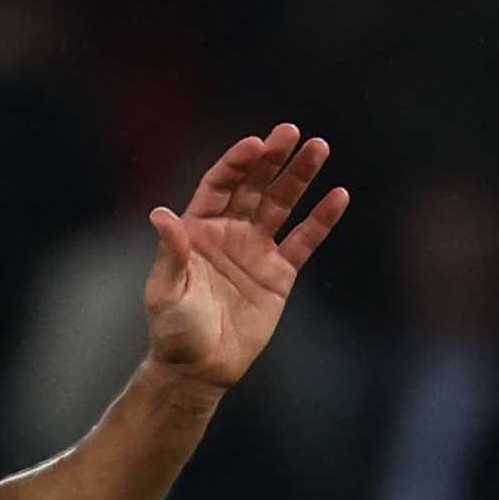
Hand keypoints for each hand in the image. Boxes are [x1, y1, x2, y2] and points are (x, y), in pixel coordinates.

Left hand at [144, 123, 348, 388]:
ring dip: (299, 177)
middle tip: (291, 131)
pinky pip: (304, 240)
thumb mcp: (165, 290)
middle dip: (272, 159)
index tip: (254, 144)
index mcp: (197, 228)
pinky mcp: (279, 274)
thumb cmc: (173, 329)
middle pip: (254, 186)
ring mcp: (256, 250)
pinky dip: (321, 220)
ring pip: (282, 205)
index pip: (220, 185)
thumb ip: (171, 252)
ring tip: (319, 147)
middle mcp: (229, 232)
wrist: (199, 368)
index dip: (236, 163)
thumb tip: (160, 214)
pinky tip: (338, 196)